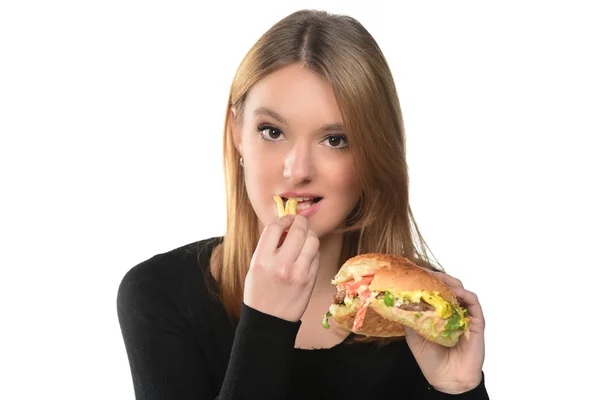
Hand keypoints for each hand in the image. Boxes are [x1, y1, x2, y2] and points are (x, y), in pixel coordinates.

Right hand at [243, 214, 319, 321]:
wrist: (269, 320)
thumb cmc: (259, 291)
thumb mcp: (255, 266)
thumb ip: (269, 245)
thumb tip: (286, 225)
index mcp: (262, 260)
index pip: (275, 227)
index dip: (283, 219)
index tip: (286, 219)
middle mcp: (280, 265)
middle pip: (298, 230)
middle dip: (300, 221)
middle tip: (299, 222)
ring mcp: (298, 273)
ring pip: (312, 240)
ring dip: (309, 234)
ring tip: (304, 237)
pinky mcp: (310, 279)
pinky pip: (316, 255)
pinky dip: (312, 250)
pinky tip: (306, 253)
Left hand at [404, 271, 484, 393]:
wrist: (446, 379)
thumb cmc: (431, 359)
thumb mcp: (414, 334)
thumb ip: (409, 317)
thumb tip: (397, 301)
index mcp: (438, 313)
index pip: (434, 290)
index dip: (427, 279)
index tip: (415, 271)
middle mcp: (452, 311)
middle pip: (448, 286)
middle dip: (438, 277)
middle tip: (426, 272)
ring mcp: (465, 316)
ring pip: (461, 290)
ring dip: (450, 282)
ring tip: (438, 279)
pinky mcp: (476, 323)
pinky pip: (474, 303)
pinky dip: (465, 294)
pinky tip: (455, 292)